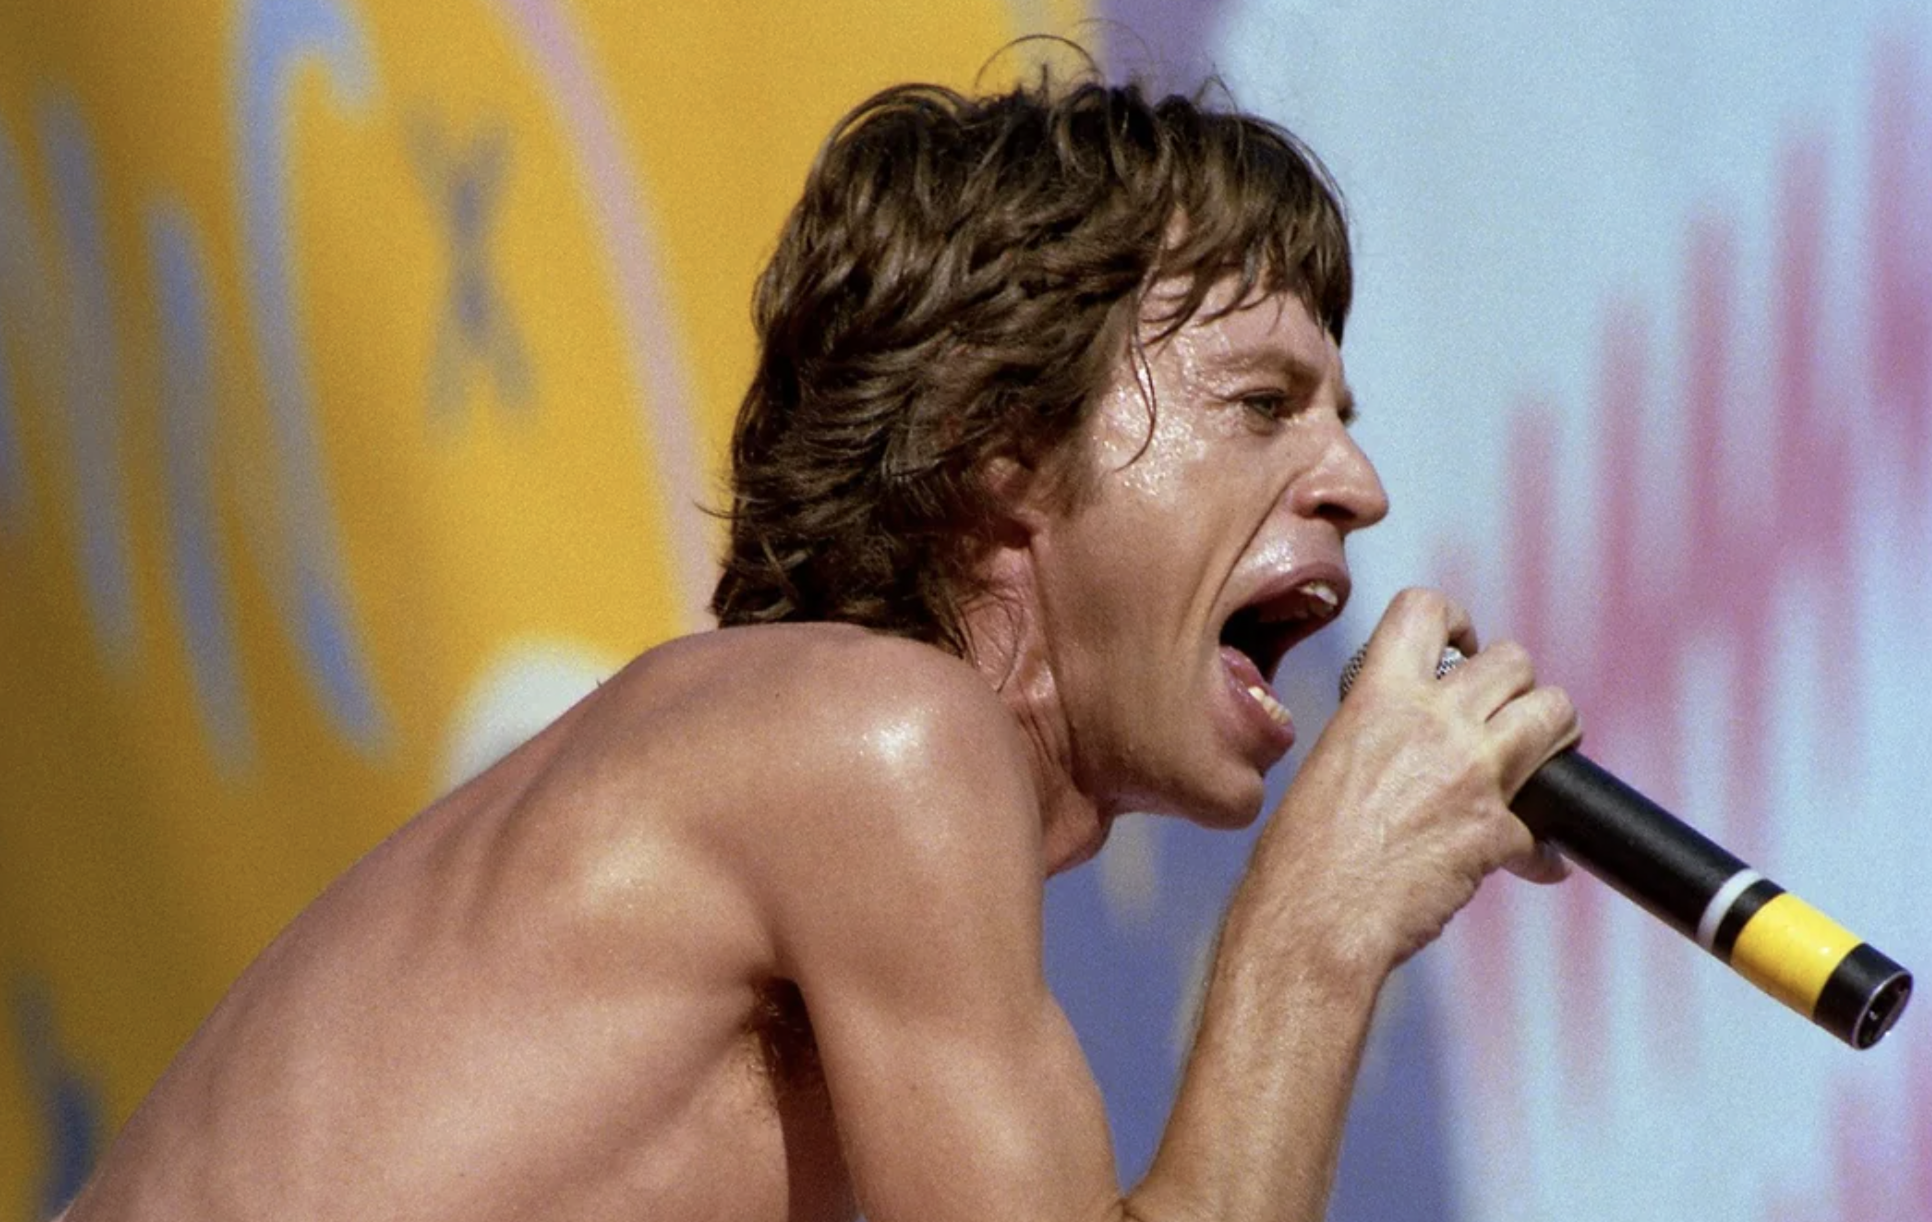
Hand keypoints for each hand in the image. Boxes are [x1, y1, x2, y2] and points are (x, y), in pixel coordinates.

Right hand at [1252, 588, 1580, 975]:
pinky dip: (1543, 848)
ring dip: (1558, 735)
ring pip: (1556, 713)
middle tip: (1509, 718)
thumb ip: (1383, 732)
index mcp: (1378, 696)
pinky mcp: (1499, 830)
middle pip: (1515, 661)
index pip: (1426, 609)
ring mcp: (1473, 772)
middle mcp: (1432, 721)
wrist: (1316, 916)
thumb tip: (1421, 743)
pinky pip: (1548, 828)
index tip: (1463, 649)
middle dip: (1521, 686)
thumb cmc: (1307, 852)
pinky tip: (1525, 862)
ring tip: (1543, 760)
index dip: (1457, 622)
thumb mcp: (1332, 759)